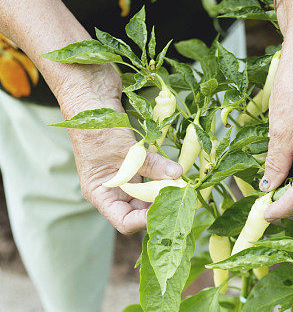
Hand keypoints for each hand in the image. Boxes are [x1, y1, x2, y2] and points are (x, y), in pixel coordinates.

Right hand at [61, 77, 181, 234]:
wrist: (88, 90)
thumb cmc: (96, 124)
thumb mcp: (126, 150)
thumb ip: (152, 166)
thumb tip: (179, 178)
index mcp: (100, 192)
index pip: (124, 221)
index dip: (146, 221)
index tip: (169, 208)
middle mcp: (112, 186)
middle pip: (140, 208)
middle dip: (161, 203)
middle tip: (185, 196)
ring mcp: (123, 172)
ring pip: (149, 190)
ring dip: (166, 188)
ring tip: (186, 185)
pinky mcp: (134, 157)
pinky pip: (152, 172)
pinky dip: (164, 172)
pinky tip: (179, 170)